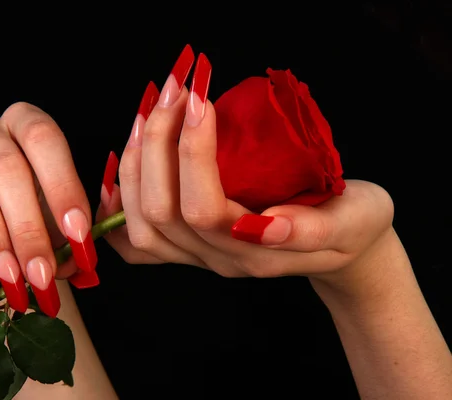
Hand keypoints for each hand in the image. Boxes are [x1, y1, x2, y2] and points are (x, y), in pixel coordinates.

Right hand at [0, 102, 98, 316]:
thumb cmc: (33, 224)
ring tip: (9, 275)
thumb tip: (85, 254)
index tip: (78, 235)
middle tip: (42, 273)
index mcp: (29, 128)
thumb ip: (79, 230)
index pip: (46, 141)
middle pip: (9, 166)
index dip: (63, 187)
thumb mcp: (63, 224)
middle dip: (29, 226)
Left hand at [97, 46, 394, 279]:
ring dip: (136, 162)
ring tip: (151, 112)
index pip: (202, 208)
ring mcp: (198, 257)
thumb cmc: (355, 225)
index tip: (202, 98)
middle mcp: (218, 259)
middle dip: (158, 143)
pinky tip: (123, 163)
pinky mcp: (188, 248)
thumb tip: (265, 224)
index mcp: (255, 253)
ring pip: (139, 224)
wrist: (344, 246)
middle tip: (175, 90)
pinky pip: (135, 240)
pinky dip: (118, 203)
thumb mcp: (354, 220)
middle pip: (160, 212)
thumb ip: (311, 228)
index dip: (192, 152)